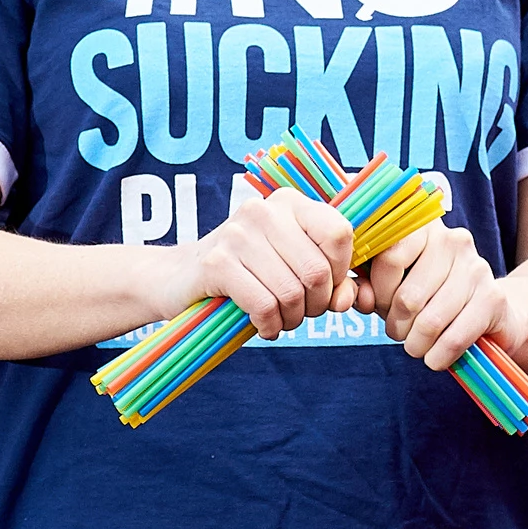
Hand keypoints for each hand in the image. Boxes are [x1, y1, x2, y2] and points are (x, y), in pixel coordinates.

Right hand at [188, 180, 359, 339]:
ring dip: (291, 319)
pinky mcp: (217, 264)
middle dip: (315, 304)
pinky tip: (264, 326)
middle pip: (317, 270)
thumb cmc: (248, 273)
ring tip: (280, 319)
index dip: (341, 270)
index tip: (325, 286)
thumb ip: (330, 280)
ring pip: (290, 291)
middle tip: (300, 312)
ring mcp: (237, 234)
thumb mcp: (292, 266)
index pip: (339, 233)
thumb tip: (346, 300)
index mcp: (289, 202)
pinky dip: (269, 325)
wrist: (181, 278)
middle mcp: (263, 210)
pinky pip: (263, 305)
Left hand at [365, 216, 507, 373]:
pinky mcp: (493, 298)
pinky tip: (436, 357)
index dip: (379, 292)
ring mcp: (476, 268)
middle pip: (407, 296)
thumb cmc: (430, 298)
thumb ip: (369, 289)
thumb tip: (359, 297)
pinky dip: (438, 357)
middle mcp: (453, 240)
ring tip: (417, 345)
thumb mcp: (393, 290)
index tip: (382, 306)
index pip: (389, 258)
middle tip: (400, 332)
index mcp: (423, 228)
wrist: (488, 312)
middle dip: (396, 326)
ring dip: (416, 345)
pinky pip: (453, 339)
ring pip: (429, 321)